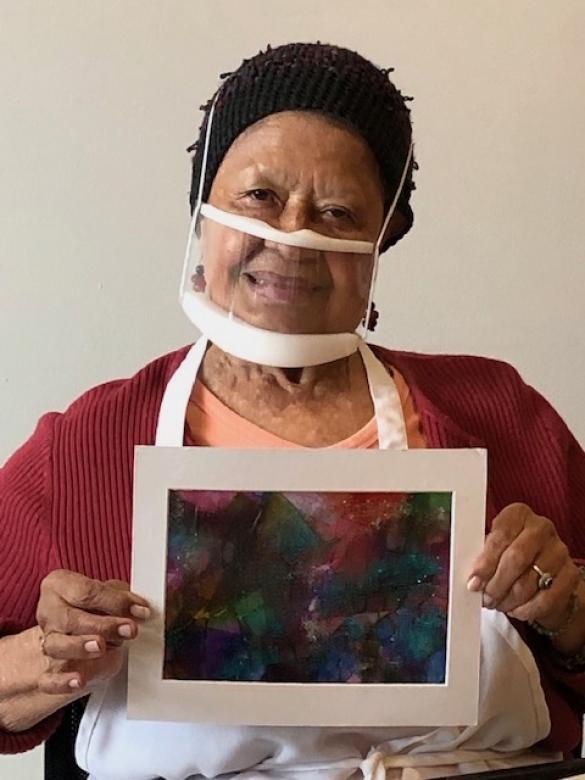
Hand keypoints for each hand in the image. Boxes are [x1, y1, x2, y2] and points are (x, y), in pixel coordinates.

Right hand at [35, 569, 149, 694]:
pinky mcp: (48, 671)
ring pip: (56, 646)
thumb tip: (138, 608)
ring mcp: (46, 642)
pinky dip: (62, 681)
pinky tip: (79, 680)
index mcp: (60, 585)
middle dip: (103, 626)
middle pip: (70, 619)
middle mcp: (50, 612)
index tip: (139, 609)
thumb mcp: (109, 595)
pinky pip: (48, 679)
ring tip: (102, 647)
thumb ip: (122, 598)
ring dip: (82, 647)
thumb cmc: (94, 608)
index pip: (85, 591)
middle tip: (128, 630)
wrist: (78, 634)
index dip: (115, 601)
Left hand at [467, 503, 579, 629]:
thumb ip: (482, 558)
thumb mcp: (494, 547)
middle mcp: (541, 528)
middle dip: (496, 584)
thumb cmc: (510, 554)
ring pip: (529, 583)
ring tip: (497, 604)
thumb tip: (472, 580)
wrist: (544, 569)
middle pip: (516, 559)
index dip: (485, 562)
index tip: (474, 581)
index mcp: (518, 514)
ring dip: (508, 600)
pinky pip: (545, 599)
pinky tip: (516, 609)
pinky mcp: (571, 575)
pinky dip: (526, 609)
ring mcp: (559, 551)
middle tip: (485, 598)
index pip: (501, 536)